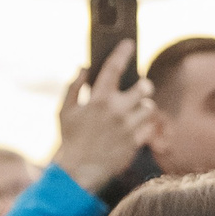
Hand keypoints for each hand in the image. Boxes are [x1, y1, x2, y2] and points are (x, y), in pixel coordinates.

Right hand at [52, 40, 153, 191]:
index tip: (129, 44)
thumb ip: (73, 86)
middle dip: (143, 86)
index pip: (114, 67)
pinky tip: (136, 127)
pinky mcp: (136, 143)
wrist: (79, 172)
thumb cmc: (70, 139)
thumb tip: (83, 67)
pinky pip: (150, 127)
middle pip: (144, 87)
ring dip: (144, 107)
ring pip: (149, 107)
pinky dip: (146, 125)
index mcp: (98, 99)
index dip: (123, 52)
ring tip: (135, 111)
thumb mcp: (64, 111)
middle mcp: (117, 111)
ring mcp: (129, 127)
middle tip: (138, 89)